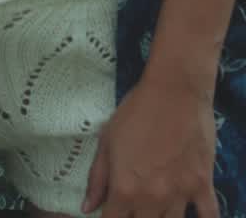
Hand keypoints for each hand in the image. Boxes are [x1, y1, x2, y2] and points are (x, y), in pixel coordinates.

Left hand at [82, 73, 218, 217]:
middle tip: (137, 203)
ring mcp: (180, 194)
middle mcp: (152, 198)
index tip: (114, 211)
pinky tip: (193, 214)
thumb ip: (97, 177)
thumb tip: (87, 207)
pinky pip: (208, 217)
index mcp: (124, 188)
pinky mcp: (203, 185)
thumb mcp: (107, 139)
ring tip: (158, 206)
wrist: (175, 90)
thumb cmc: (136, 110)